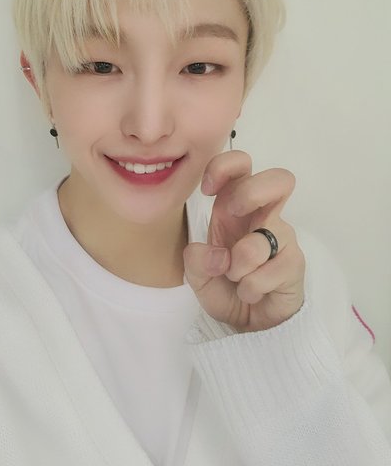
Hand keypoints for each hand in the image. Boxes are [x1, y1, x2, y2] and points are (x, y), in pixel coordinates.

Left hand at [183, 150, 304, 332]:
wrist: (249, 324)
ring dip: (240, 263)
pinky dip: (251, 287)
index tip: (207, 189)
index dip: (224, 167)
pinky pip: (271, 270)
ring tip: (236, 279)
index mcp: (235, 207)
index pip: (240, 167)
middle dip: (251, 193)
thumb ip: (196, 261)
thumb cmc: (225, 287)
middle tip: (233, 215)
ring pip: (265, 235)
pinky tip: (250, 293)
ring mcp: (282, 237)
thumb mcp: (198, 276)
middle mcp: (262, 216)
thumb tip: (215, 255)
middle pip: (278, 179)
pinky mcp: (294, 263)